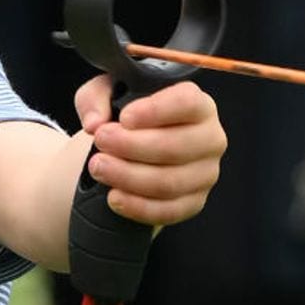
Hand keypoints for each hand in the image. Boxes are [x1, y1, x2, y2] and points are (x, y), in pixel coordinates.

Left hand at [74, 76, 226, 226]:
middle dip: (131, 146)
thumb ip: (96, 98)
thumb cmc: (127, 116)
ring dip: (128, 176)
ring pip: (168, 182)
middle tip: (100, 141)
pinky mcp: (195, 202)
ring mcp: (205, 173)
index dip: (155, 110)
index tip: (124, 118)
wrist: (134, 149)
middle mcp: (210, 138)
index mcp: (198, 105)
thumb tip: (93, 123)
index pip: (187, 103)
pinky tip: (114, 196)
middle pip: (175, 146)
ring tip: (98, 167)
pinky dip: (138, 206)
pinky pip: (169, 211)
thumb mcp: (107, 93)